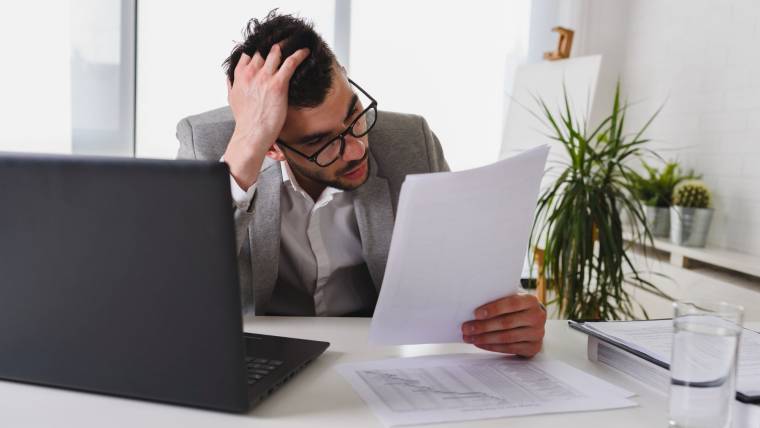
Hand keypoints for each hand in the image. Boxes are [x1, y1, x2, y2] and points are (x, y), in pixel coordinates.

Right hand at [223, 44, 309, 188]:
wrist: (252, 133)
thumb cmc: (245, 121)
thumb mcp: (232, 100)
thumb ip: (232, 86)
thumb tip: (230, 79)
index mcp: (240, 76)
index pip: (248, 55)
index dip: (258, 52)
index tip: (265, 51)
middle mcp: (251, 73)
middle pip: (262, 52)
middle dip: (271, 48)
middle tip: (282, 45)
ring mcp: (264, 77)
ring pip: (275, 53)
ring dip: (285, 47)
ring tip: (293, 43)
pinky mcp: (278, 83)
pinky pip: (290, 62)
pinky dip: (299, 55)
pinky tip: (305, 52)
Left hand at [461, 294, 545, 356]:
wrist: (534, 321)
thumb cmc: (516, 308)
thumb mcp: (512, 299)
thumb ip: (498, 299)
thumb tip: (472, 303)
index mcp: (531, 301)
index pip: (511, 304)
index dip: (493, 309)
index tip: (475, 314)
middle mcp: (537, 317)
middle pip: (506, 323)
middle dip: (483, 326)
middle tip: (466, 328)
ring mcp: (537, 334)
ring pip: (506, 337)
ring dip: (484, 338)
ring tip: (469, 337)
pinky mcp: (533, 347)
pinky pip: (509, 348)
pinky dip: (492, 346)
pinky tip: (480, 343)